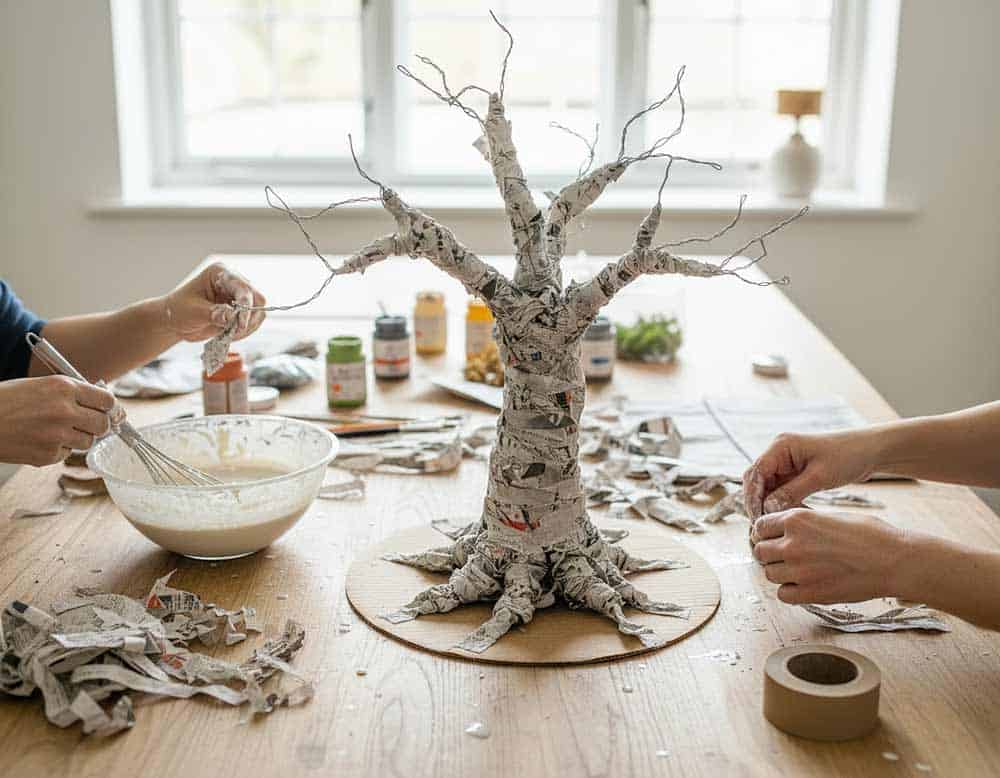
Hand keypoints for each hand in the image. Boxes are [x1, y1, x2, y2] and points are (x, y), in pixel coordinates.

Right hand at [0, 376, 113, 465]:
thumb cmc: (6, 401)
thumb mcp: (40, 385)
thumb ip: (72, 393)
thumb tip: (104, 405)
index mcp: (64, 387)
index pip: (107, 400)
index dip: (110, 408)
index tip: (108, 411)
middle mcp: (64, 410)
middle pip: (104, 424)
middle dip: (98, 425)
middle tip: (87, 424)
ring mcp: (57, 435)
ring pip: (88, 442)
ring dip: (78, 438)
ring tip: (55, 431)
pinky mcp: (47, 455)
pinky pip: (66, 454)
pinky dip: (58, 450)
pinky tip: (39, 440)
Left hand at [162, 263, 266, 342]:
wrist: (173, 322)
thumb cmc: (178, 311)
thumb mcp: (194, 312)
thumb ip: (214, 313)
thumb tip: (232, 317)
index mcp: (220, 273)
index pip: (243, 287)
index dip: (246, 306)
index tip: (240, 325)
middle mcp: (234, 282)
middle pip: (257, 299)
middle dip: (248, 318)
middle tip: (235, 332)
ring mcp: (239, 297)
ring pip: (258, 312)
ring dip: (247, 327)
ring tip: (230, 335)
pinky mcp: (240, 311)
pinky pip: (252, 322)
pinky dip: (245, 331)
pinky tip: (231, 335)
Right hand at [742, 430, 880, 518]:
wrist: (870, 451)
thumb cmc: (848, 456)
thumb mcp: (819, 476)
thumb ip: (791, 492)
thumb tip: (767, 509)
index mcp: (781, 446)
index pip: (756, 473)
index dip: (752, 496)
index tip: (757, 518)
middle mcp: (779, 453)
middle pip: (756, 481)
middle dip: (756, 503)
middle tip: (761, 526)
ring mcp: (785, 464)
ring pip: (766, 488)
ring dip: (768, 505)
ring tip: (773, 525)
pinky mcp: (794, 474)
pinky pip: (779, 491)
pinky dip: (780, 504)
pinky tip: (787, 518)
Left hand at [750, 508, 908, 603]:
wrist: (894, 560)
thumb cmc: (870, 535)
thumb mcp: (830, 516)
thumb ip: (804, 523)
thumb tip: (787, 528)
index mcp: (797, 520)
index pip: (760, 526)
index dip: (765, 532)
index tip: (773, 537)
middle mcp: (792, 543)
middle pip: (760, 551)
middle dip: (769, 552)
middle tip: (783, 555)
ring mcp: (799, 570)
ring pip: (769, 573)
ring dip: (779, 572)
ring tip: (797, 570)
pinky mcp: (810, 593)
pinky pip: (783, 595)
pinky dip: (789, 591)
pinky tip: (803, 586)